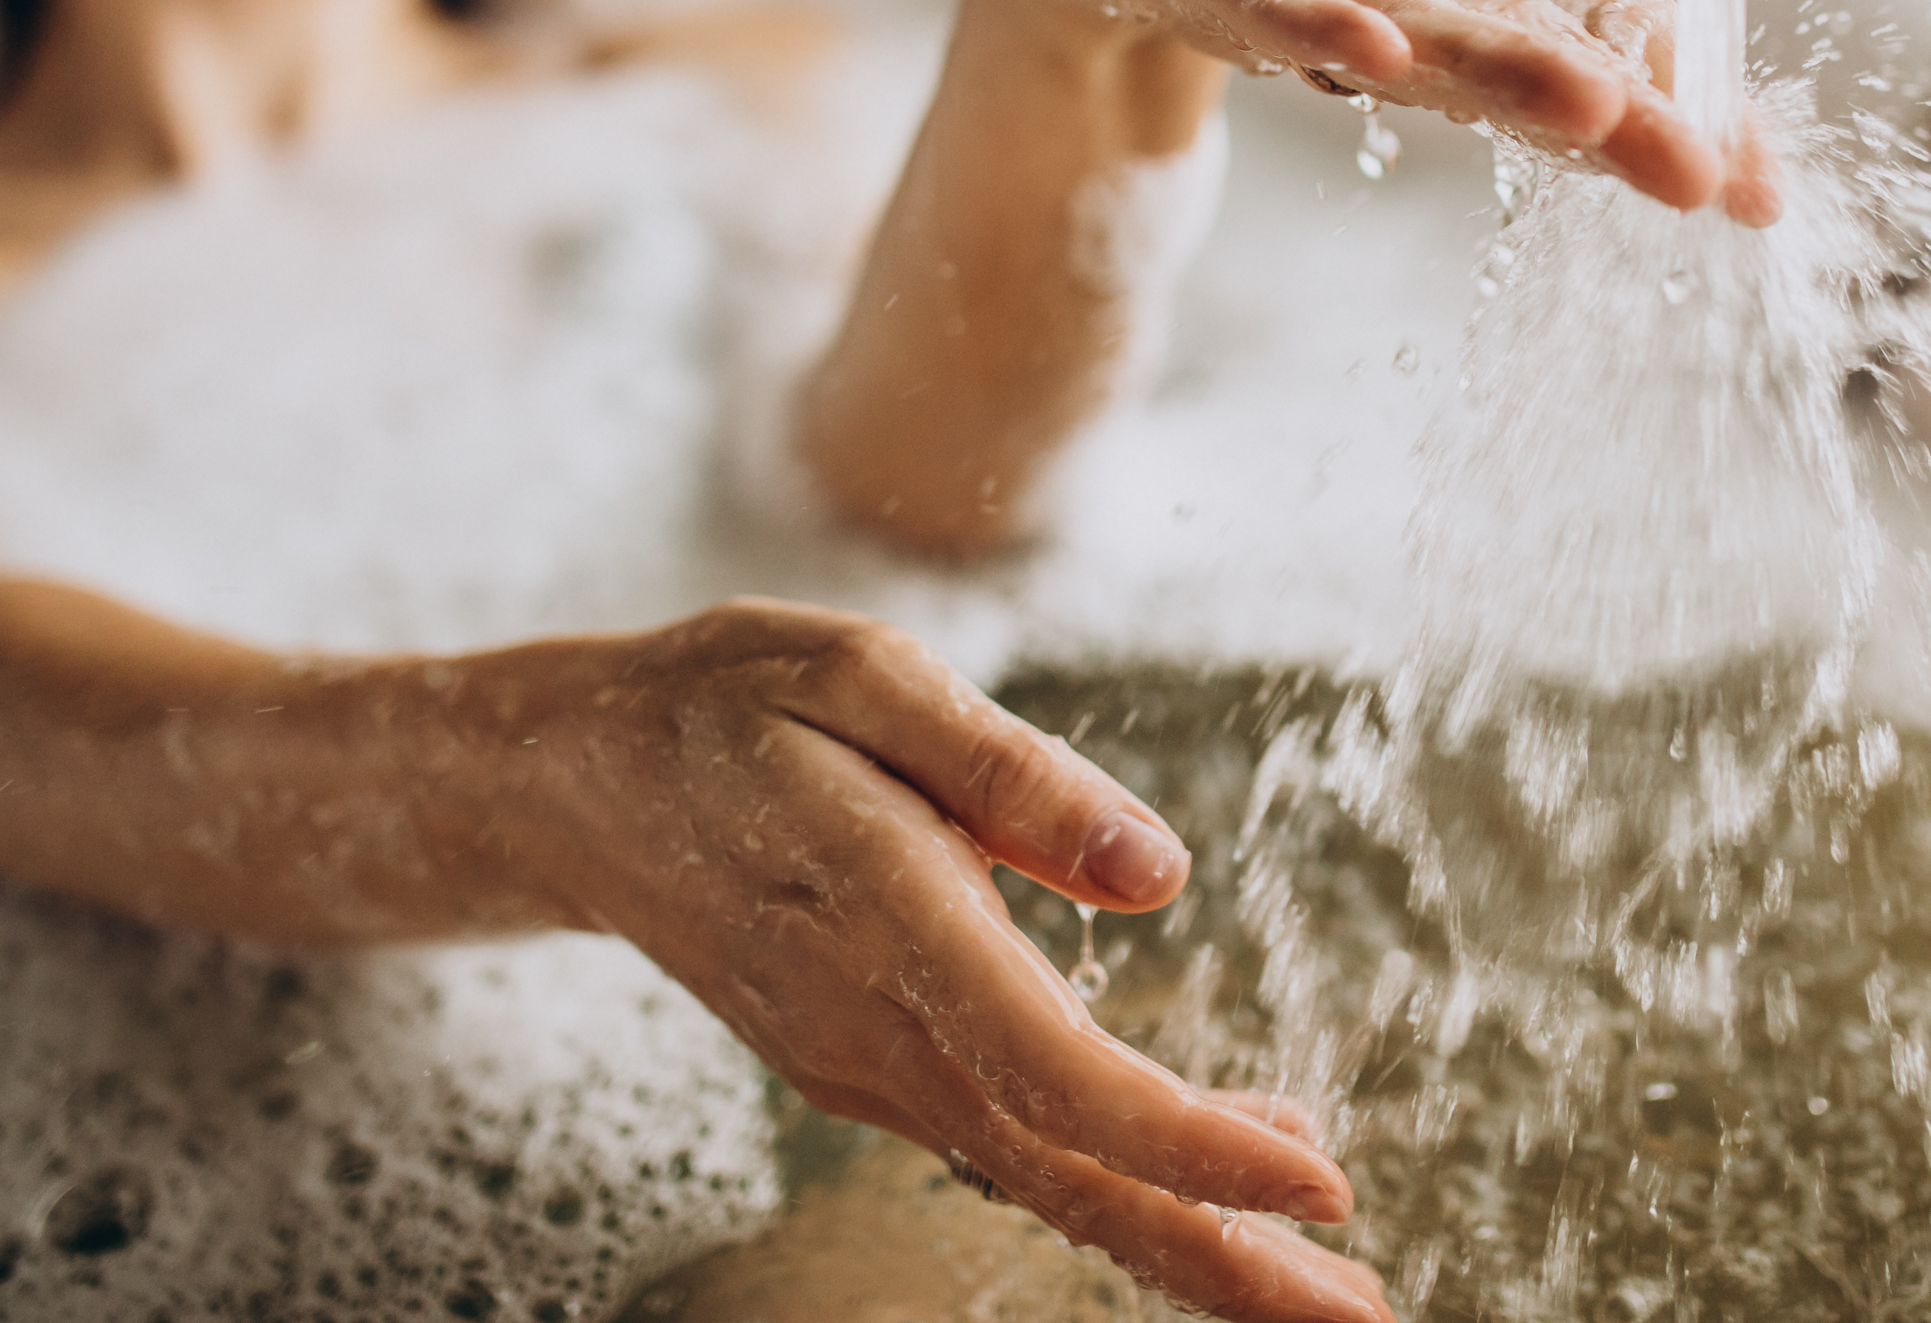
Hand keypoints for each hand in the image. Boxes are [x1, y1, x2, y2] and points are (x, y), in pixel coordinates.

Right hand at [498, 601, 1392, 1322]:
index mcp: (889, 918)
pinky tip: (1210, 1171)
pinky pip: (1010, 1143)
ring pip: (1044, 1178)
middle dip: (1217, 1259)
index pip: (1056, 1074)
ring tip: (1319, 1278)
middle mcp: (878, 1026)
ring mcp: (867, 1064)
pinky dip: (1117, 1178)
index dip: (1188, 1144)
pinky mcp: (869, 1063)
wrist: (571, 784)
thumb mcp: (863, 672)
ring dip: (1182, 1238)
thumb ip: (1011, 771)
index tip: (1318, 1182)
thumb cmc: (721, 706)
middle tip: (1359, 1315)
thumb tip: (1159, 872)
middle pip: (1067, 1176)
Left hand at [994, 0, 1775, 222]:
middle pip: (1514, 51)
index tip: (1760, 177)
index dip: (1679, 94)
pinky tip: (1361, 48)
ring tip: (1583, 108)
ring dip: (1488, 74)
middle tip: (1697, 168)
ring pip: (1397, 35)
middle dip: (1609, 107)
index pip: (1598, 25)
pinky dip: (1296, 20)